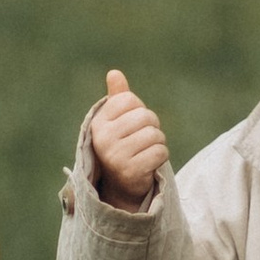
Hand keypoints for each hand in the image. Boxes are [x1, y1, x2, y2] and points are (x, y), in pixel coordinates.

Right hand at [88, 69, 169, 211]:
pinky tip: (149, 164)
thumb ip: (117, 98)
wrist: (121, 186)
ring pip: (155, 134)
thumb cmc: (121, 146)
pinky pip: (160, 152)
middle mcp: (103, 138)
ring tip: (145, 152)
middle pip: (145, 116)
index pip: (129, 99)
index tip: (132, 125)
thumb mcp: (117, 121)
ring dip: (158, 143)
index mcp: (98, 122)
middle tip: (141, 141)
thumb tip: (114, 73)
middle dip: (151, 127)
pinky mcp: (130, 171)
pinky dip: (161, 157)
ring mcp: (115, 156)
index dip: (138, 109)